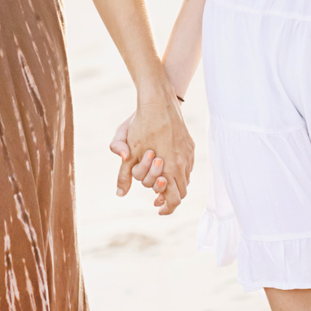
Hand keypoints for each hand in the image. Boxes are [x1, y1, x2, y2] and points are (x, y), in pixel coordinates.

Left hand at [117, 91, 193, 214]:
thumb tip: (120, 194)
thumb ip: (124, 174)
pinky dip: (178, 171)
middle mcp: (182, 164)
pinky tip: (166, 164)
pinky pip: (187, 165)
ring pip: (185, 179)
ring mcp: (188, 154)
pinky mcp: (189, 144)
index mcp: (170, 169)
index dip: (167, 208)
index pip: (174, 199)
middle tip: (156, 198)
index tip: (157, 209)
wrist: (157, 100)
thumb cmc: (141, 124)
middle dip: (168, 196)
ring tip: (160, 181)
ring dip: (174, 183)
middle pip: (181, 192)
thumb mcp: (129, 150)